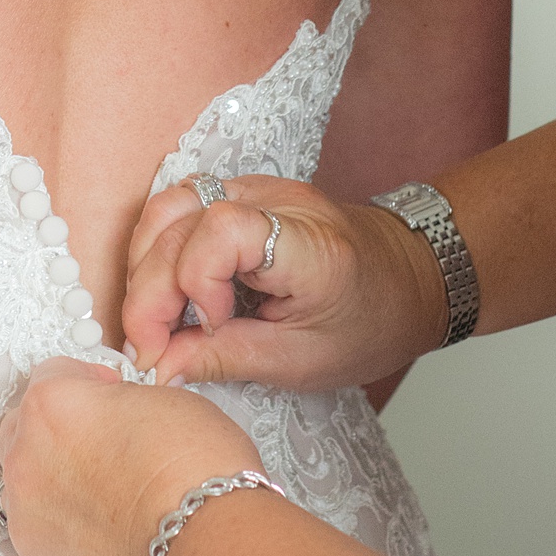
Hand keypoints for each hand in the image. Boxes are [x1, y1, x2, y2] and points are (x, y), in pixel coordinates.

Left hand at [0, 358, 258, 555]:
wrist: (205, 544)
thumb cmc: (194, 472)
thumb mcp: (162, 398)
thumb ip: (117, 401)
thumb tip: (114, 414)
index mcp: (52, 403)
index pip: (51, 374)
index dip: (86, 382)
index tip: (104, 395)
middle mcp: (26, 454)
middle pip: (26, 426)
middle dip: (59, 428)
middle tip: (100, 441)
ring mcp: (25, 509)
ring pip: (26, 480)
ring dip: (54, 476)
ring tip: (103, 490)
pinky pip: (37, 527)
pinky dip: (61, 523)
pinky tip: (99, 525)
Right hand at [121, 177, 448, 390]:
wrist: (409, 279)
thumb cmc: (369, 323)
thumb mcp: (301, 361)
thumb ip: (224, 359)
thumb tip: (158, 367)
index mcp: (309, 244)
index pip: (223, 229)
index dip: (196, 279)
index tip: (208, 329)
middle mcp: (278, 200)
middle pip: (180, 219)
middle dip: (150, 288)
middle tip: (151, 346)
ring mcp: (258, 188)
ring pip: (168, 205)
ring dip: (146, 265)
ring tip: (155, 320)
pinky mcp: (242, 192)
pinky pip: (180, 207)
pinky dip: (160, 250)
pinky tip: (168, 292)